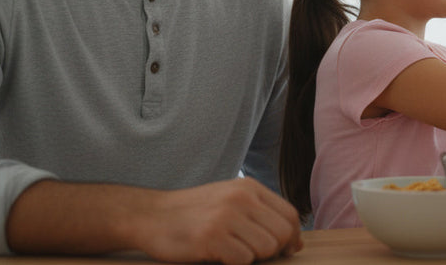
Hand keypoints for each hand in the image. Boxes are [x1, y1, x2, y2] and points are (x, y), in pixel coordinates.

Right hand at [135, 177, 302, 264]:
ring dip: (252, 257)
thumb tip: (295, 242)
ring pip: (266, 248)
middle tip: (252, 253)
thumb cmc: (194, 213)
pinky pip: (243, 260)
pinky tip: (218, 255)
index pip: (290, 215)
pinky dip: (234, 263)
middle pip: (282, 234)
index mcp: (249, 188)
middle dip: (274, 251)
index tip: (286, 250)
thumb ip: (261, 214)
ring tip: (231, 250)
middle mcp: (241, 198)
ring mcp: (226, 216)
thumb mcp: (230, 200)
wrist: (150, 215)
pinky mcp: (211, 237)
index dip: (292, 237)